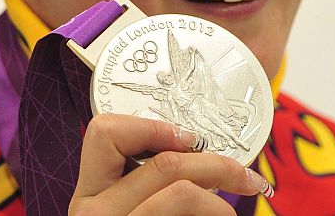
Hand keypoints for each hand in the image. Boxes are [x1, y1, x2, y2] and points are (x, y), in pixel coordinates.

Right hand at [69, 114, 271, 214]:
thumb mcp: (125, 213)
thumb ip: (142, 185)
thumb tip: (196, 153)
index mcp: (89, 197)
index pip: (104, 134)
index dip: (151, 127)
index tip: (189, 138)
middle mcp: (95, 215)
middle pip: (165, 162)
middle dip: (218, 163)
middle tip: (246, 175)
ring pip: (183, 191)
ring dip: (222, 200)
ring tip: (232, 213)